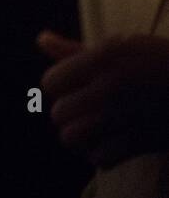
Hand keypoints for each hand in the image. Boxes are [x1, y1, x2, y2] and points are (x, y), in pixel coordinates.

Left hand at [39, 30, 168, 166]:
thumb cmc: (158, 61)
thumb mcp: (120, 46)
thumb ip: (76, 49)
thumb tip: (41, 39)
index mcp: (105, 58)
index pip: (51, 82)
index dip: (57, 84)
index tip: (71, 83)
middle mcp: (111, 87)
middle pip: (59, 113)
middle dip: (66, 112)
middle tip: (82, 107)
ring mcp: (125, 116)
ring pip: (72, 139)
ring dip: (78, 135)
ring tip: (90, 127)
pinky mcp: (141, 142)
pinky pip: (99, 158)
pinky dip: (100, 153)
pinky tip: (110, 141)